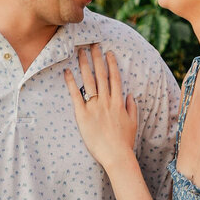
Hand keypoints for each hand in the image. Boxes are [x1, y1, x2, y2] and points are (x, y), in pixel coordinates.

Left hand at [64, 46, 137, 169]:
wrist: (116, 155)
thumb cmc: (125, 142)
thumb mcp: (133, 122)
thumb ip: (131, 107)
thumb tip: (129, 95)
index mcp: (118, 102)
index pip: (114, 78)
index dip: (111, 64)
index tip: (108, 53)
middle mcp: (106, 101)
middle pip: (101, 75)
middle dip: (97, 58)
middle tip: (93, 45)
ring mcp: (94, 107)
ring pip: (89, 81)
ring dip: (84, 65)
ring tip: (80, 52)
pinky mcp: (83, 115)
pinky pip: (76, 95)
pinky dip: (71, 82)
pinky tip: (67, 72)